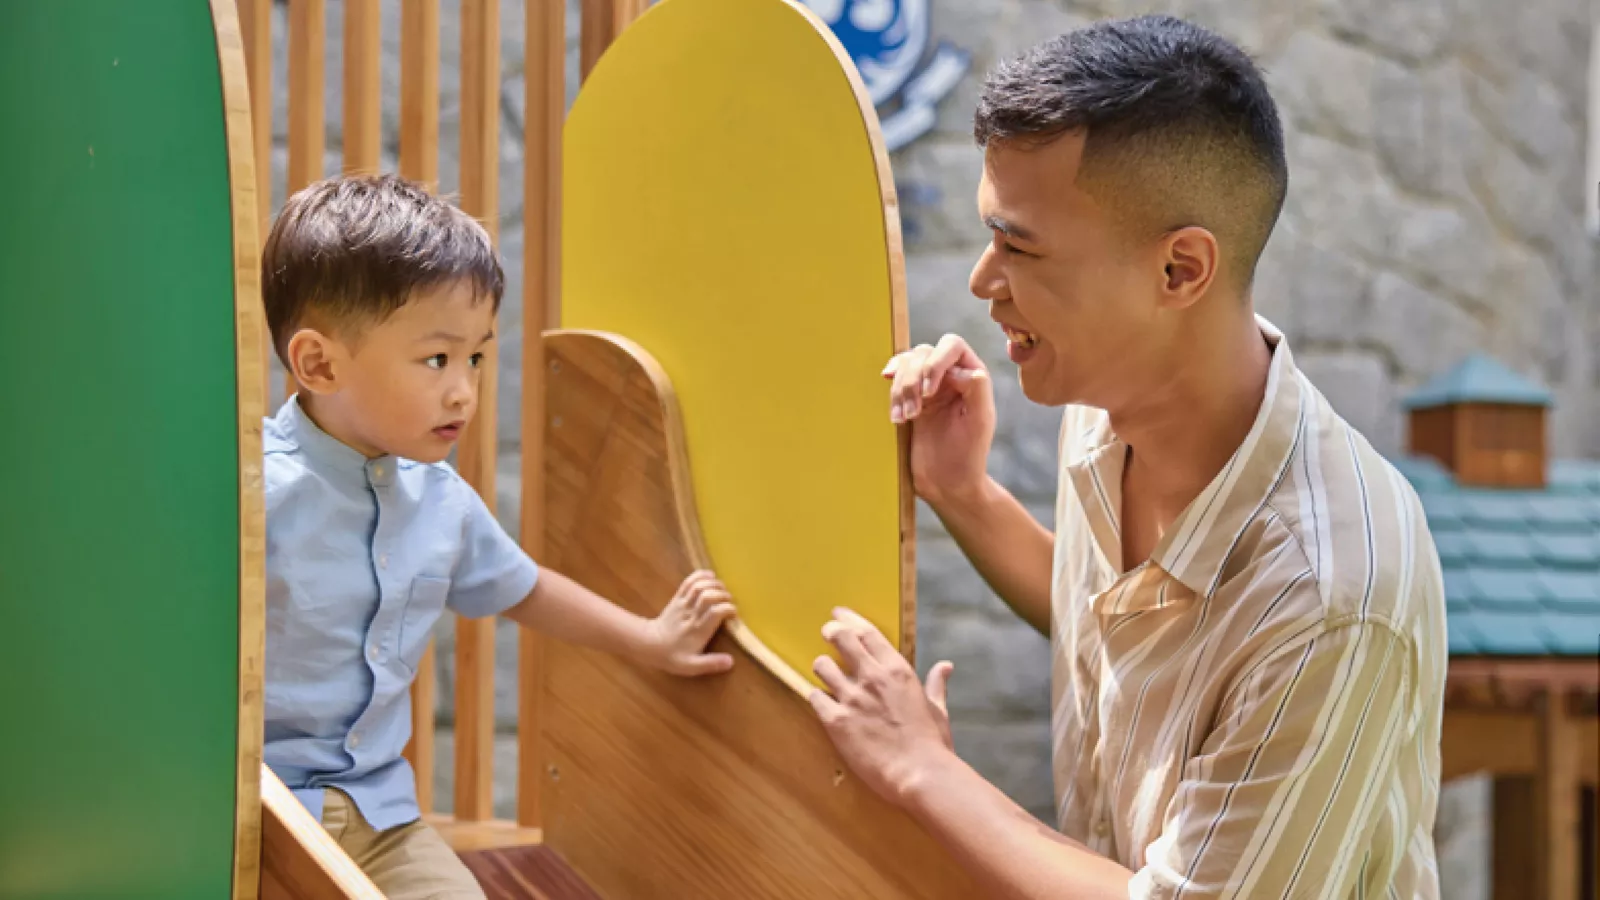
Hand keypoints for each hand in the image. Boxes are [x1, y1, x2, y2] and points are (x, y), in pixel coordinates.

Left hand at [642, 570, 736, 676]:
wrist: (649, 644)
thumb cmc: (672, 656)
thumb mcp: (691, 666)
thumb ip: (710, 664)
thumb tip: (731, 662)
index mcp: (698, 630)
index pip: (715, 612)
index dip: (728, 609)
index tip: (734, 614)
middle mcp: (691, 614)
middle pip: (708, 596)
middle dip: (723, 594)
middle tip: (729, 600)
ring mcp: (683, 604)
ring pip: (699, 587)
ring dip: (714, 584)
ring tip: (723, 589)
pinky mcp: (677, 598)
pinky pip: (688, 582)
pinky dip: (700, 575)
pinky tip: (710, 575)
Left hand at [808, 608, 956, 805]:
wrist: (920, 774)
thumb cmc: (932, 744)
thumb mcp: (937, 709)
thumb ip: (936, 685)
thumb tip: (945, 666)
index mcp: (898, 671)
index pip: (868, 633)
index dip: (850, 620)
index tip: (839, 615)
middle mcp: (872, 677)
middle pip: (841, 638)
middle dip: (831, 632)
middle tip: (826, 633)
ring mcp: (852, 698)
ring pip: (822, 666)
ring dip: (822, 667)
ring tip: (824, 672)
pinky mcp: (836, 720)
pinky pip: (814, 697)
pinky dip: (816, 697)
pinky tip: (820, 702)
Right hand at [883, 334, 995, 505]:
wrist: (947, 484)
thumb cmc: (968, 455)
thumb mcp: (980, 423)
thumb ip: (977, 390)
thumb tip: (966, 370)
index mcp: (971, 375)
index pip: (951, 346)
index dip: (935, 362)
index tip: (929, 392)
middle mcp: (949, 375)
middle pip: (922, 352)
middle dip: (913, 379)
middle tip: (915, 412)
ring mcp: (927, 387)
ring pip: (904, 364)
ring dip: (900, 389)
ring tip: (905, 418)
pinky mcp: (909, 400)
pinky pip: (894, 382)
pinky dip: (891, 396)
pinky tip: (897, 418)